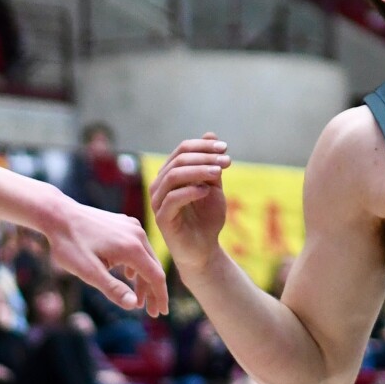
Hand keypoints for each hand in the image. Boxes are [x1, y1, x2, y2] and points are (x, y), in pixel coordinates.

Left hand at [44, 199, 169, 317]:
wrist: (59, 215)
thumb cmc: (70, 245)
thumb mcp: (89, 272)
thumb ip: (112, 289)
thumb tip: (132, 305)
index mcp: (132, 248)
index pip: (156, 276)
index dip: (160, 296)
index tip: (161, 313)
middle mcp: (137, 234)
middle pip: (153, 266)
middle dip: (153, 291)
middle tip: (152, 312)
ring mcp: (131, 226)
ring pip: (146, 256)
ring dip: (143, 279)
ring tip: (137, 300)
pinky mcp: (123, 223)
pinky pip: (138, 246)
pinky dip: (137, 265)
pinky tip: (129, 276)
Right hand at [149, 135, 230, 274]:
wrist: (205, 249)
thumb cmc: (207, 218)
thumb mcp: (213, 186)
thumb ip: (210, 163)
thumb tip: (210, 134)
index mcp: (170, 174)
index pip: (182, 150)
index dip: (203, 146)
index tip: (225, 148)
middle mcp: (160, 185)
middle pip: (178, 160)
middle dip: (204, 157)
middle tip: (226, 161)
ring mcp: (158, 202)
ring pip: (174, 176)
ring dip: (198, 170)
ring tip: (218, 173)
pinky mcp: (161, 218)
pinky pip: (172, 199)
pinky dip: (190, 191)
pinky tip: (207, 191)